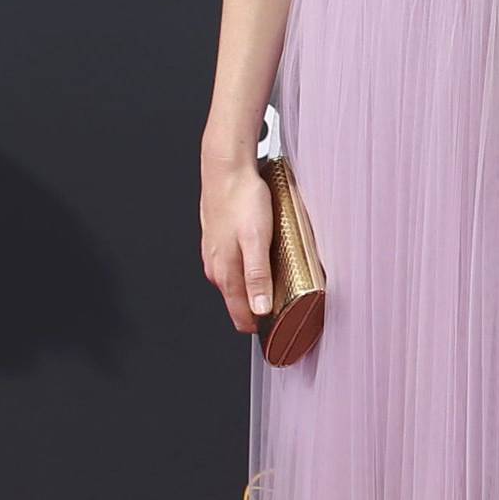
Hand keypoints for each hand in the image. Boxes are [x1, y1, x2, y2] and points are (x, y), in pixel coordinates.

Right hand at [200, 154, 273, 335]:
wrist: (225, 169)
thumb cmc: (242, 200)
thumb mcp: (256, 240)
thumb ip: (257, 276)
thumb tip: (259, 311)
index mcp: (226, 273)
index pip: (241, 316)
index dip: (259, 326)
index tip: (277, 330)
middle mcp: (216, 269)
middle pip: (238, 302)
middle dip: (258, 310)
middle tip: (283, 310)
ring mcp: (214, 255)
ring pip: (235, 284)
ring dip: (253, 290)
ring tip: (274, 288)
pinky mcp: (218, 242)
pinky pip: (233, 267)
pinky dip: (247, 272)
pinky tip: (259, 262)